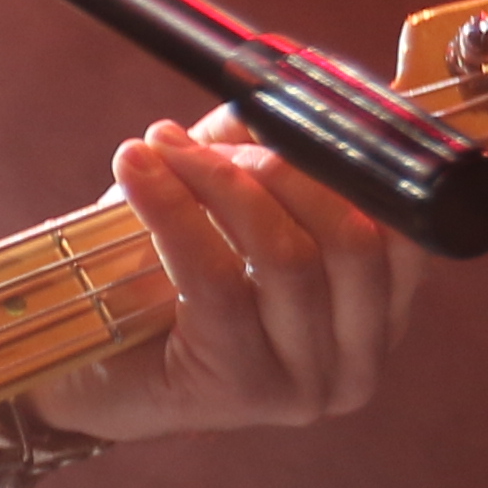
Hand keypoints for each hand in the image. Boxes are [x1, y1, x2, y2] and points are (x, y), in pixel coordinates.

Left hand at [27, 111, 426, 449]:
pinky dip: (174, 211)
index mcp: (377, 319)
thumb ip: (252, 151)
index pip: (402, 231)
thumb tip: (265, 95)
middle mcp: (358, 364)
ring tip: (159, 150)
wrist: (84, 376)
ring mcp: (307, 387)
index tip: (292, 111)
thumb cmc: (158, 291)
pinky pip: (218, 282)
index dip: (352, 162)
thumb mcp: (216, 210)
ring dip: (219, 183)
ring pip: (287, 258)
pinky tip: (137, 170)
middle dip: (277, 169)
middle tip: (202, 140)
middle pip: (350, 239)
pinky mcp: (243, 391)